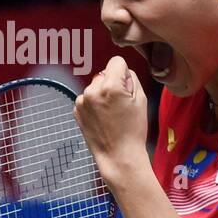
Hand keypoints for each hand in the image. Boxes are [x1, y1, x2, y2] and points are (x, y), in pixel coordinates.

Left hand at [73, 56, 148, 185]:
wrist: (118, 156)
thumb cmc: (133, 131)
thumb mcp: (141, 101)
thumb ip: (132, 80)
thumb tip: (124, 72)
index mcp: (111, 86)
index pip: (117, 61)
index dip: (125, 72)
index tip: (127, 86)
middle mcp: (93, 90)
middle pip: (105, 74)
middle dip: (113, 84)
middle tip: (121, 104)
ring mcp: (82, 101)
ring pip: (95, 86)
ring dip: (102, 94)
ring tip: (112, 114)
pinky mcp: (76, 110)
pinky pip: (87, 98)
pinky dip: (95, 104)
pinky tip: (103, 118)